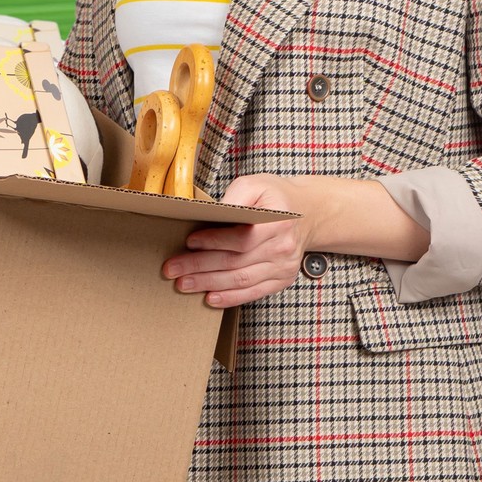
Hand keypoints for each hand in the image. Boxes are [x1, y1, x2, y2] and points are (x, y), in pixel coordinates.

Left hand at [161, 174, 316, 306]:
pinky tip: (209, 298)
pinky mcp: (281, 279)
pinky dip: (230, 297)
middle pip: (236, 262)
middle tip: (173, 269)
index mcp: (278, 222)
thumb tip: (212, 213)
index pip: (242, 238)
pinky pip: (253, 292)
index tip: (190, 242)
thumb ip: (235, 196)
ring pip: (241, 280)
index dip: (215, 241)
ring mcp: (283, 267)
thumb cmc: (276, 197)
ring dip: (209, 284)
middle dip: (200, 267)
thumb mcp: (256, 184)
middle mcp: (283, 248)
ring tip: (183, 284)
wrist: (309, 213)